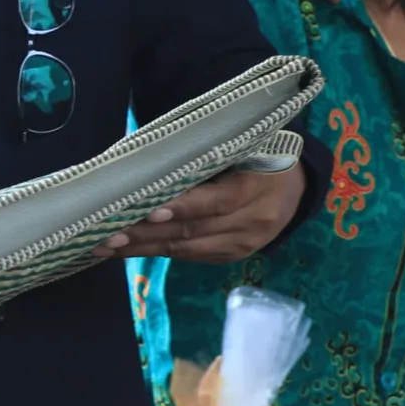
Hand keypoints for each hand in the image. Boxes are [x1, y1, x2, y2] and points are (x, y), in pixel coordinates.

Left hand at [98, 163, 303, 262]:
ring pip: (188, 249)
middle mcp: (252, 223)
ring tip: (107, 247)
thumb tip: (150, 164)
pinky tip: (133, 250)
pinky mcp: (233, 257)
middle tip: (107, 235)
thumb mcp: (243, 148)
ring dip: (145, 249)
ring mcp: (243, 244)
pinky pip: (192, 256)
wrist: (297, 188)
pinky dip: (161, 251)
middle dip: (146, 234)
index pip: (215, 202)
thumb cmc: (260, 156)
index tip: (147, 210)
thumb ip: (204, 158)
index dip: (182, 207)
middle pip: (193, 231)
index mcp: (256, 189)